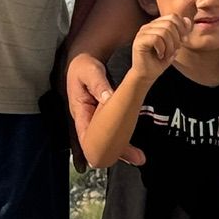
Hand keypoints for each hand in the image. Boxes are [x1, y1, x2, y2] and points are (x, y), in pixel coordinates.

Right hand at [66, 50, 141, 165]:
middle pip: (99, 141)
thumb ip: (98, 84)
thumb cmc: (84, 66)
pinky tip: (136, 146)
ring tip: (139, 157)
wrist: (86, 59)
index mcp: (80, 110)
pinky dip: (125, 136)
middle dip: (115, 152)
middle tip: (134, 158)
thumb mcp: (89, 72)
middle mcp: (89, 118)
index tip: (103, 157)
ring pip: (109, 137)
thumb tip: (108, 98)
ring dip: (123, 147)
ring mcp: (98, 118)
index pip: (85, 133)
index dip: (93, 147)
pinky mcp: (107, 115)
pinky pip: (116, 128)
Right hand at [129, 14, 188, 80]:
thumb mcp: (174, 46)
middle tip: (175, 50)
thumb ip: (180, 33)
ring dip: (170, 46)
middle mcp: (148, 26)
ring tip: (167, 54)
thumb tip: (188, 20)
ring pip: (164, 31)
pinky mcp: (139, 41)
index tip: (184, 40)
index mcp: (156, 25)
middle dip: (177, 38)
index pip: (173, 16)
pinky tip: (160, 55)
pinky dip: (162, 48)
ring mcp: (142, 33)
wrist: (146, 75)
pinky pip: (156, 38)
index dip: (182, 27)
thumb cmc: (159, 62)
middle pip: (170, 23)